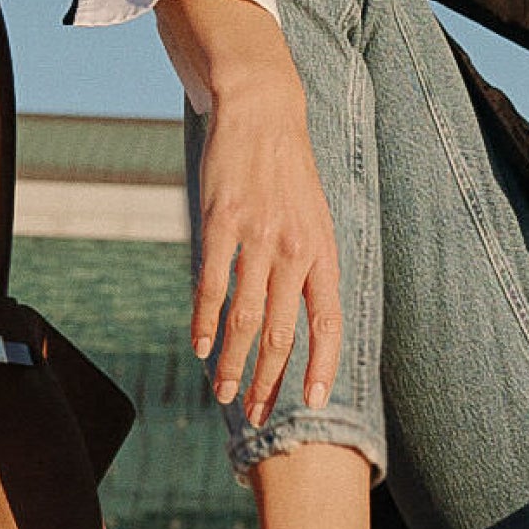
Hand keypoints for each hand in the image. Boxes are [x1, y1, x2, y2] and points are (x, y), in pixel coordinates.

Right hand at [159, 0, 343, 424]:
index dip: (322, 366)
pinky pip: (211, 285)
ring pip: (246, 318)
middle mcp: (295, 248)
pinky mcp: (220, 223)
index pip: (329, 321)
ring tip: (223, 392)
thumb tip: (301, 321)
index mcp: (324, 251)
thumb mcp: (315, 219)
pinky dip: (204, 322)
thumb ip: (309, 268)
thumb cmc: (289, 174)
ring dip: (232, 363)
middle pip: (284, 332)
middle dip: (270, 381)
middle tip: (257, 416)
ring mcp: (257, 236)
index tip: (312, 404)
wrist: (264, 112)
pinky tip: (198, 346)